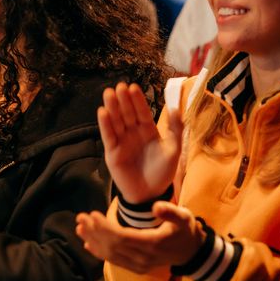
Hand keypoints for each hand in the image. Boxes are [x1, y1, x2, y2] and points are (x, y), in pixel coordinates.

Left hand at [76, 201, 204, 272]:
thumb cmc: (186, 231)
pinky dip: (100, 253)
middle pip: (112, 246)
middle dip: (93, 232)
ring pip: (110, 255)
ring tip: (79, 228)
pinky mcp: (136, 268)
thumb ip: (171, 212)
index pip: (122, 237)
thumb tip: (156, 207)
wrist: (192, 253)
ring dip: (93, 241)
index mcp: (152, 244)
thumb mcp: (184, 217)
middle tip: (80, 217)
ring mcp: (139, 265)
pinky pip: (114, 261)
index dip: (104, 228)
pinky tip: (88, 244)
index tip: (92, 215)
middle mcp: (143, 258)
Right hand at [98, 83, 182, 203]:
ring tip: (109, 93)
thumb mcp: (174, 150)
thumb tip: (176, 109)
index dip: (137, 100)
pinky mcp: (112, 152)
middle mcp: (134, 133)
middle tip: (119, 86)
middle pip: (127, 113)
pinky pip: (108, 135)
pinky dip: (105, 124)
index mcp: (148, 131)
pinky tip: (102, 112)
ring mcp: (122, 142)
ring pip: (116, 121)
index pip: (142, 112)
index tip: (133, 87)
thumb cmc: (163, 173)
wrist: (150, 194)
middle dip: (123, 100)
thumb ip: (175, 130)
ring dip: (112, 107)